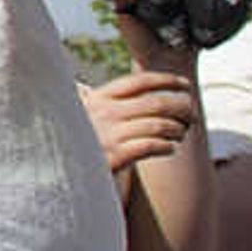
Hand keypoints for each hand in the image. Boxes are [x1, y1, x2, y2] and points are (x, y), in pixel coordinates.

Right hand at [81, 69, 200, 180]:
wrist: (60, 169)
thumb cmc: (77, 143)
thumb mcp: (85, 115)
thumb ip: (106, 101)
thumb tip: (134, 87)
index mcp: (98, 98)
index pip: (139, 82)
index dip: (167, 81)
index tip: (185, 85)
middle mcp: (103, 113)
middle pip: (156, 103)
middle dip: (182, 107)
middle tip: (191, 115)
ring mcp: (108, 135)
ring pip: (159, 125)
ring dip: (177, 129)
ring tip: (179, 134)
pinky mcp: (113, 157)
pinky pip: (152, 146)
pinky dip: (167, 146)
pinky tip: (170, 148)